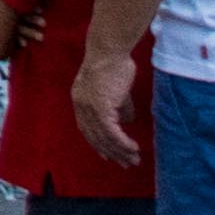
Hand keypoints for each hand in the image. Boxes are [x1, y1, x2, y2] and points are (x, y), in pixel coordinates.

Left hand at [73, 53, 138, 167]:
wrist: (109, 51)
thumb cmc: (114, 64)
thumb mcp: (116, 90)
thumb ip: (119, 106)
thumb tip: (127, 121)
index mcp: (80, 100)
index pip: (86, 128)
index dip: (97, 143)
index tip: (107, 154)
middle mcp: (81, 106)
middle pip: (95, 137)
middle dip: (111, 153)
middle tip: (125, 163)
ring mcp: (89, 108)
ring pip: (105, 138)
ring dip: (120, 151)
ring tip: (133, 160)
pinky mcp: (101, 109)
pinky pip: (112, 133)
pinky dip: (123, 144)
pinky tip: (133, 149)